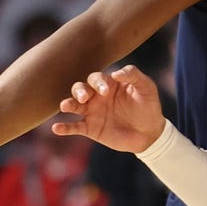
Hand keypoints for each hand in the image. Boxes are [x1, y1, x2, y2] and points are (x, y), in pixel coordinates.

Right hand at [52, 65, 166, 152]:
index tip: (106, 91)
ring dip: (68, 104)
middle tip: (85, 97)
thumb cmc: (149, 106)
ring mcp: (92, 112)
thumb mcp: (146, 87)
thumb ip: (133, 75)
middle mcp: (97, 96)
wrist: (150, 132)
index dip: (99, 83)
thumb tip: (116, 73)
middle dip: (79, 91)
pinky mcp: (91, 129)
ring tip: (65, 106)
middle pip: (80, 88)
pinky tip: (56, 128)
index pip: (97, 78)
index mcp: (109, 84)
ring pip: (74, 105)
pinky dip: (64, 127)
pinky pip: (74, 127)